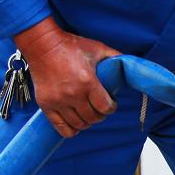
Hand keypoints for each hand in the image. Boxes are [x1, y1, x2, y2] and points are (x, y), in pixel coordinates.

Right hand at [14, 17, 119, 137]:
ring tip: (88, 112)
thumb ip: (115, 57)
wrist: (42, 45)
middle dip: (100, 115)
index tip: (111, 103)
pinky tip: (76, 122)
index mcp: (87, 82)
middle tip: (99, 107)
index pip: (105, 108)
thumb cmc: (70, 46)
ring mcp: (58, 101)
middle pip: (93, 118)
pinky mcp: (45, 105)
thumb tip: (132, 64)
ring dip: (87, 121)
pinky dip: (71, 129)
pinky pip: (61, 128)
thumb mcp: (97, 48)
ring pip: (79, 124)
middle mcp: (72, 94)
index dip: (111, 107)